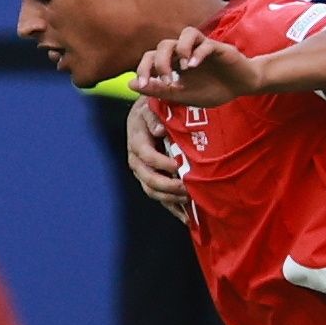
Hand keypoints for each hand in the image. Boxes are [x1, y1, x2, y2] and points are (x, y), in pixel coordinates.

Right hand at [125, 96, 190, 220]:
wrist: (146, 113)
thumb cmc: (152, 109)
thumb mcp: (151, 107)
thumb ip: (154, 117)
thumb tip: (160, 130)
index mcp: (136, 141)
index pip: (147, 156)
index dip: (162, 163)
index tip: (179, 166)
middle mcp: (136, 160)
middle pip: (148, 179)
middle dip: (168, 186)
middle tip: (187, 188)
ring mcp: (142, 172)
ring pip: (152, 191)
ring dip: (170, 199)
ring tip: (189, 201)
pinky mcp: (150, 180)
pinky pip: (159, 197)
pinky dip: (172, 208)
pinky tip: (186, 217)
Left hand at [131, 26, 263, 106]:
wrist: (241, 87)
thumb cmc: (212, 89)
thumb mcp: (183, 95)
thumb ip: (159, 90)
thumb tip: (130, 84)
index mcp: (174, 63)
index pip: (151, 57)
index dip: (142, 68)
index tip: (141, 84)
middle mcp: (185, 51)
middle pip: (164, 44)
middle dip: (160, 62)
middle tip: (166, 80)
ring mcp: (201, 47)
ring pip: (185, 34)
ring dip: (179, 49)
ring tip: (183, 68)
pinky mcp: (217, 47)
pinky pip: (205, 42)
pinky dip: (198, 52)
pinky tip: (195, 65)